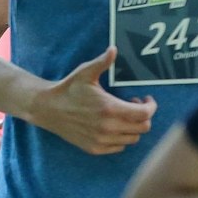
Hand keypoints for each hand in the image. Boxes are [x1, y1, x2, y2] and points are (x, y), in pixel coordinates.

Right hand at [28, 47, 156, 154]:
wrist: (47, 108)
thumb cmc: (68, 89)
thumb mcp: (85, 72)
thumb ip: (103, 62)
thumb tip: (113, 49)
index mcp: (110, 109)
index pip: (145, 114)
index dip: (151, 106)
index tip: (146, 99)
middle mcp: (108, 128)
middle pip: (143, 128)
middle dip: (144, 116)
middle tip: (134, 105)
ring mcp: (101, 140)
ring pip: (132, 139)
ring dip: (133, 127)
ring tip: (123, 115)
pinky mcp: (94, 148)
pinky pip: (119, 147)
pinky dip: (121, 138)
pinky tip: (113, 126)